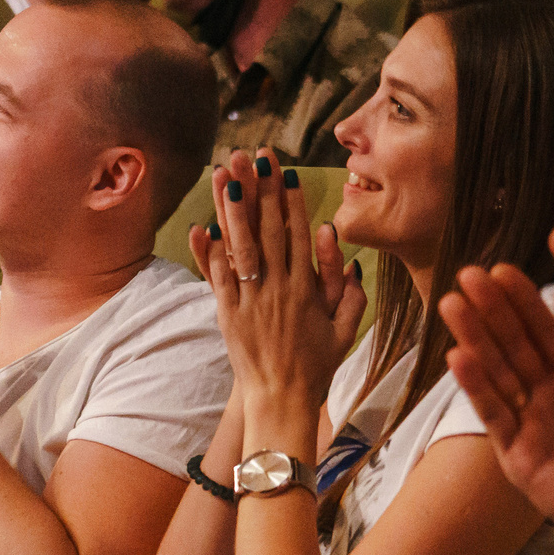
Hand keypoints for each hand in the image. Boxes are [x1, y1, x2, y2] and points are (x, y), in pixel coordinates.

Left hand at [189, 150, 363, 407]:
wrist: (282, 398)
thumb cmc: (316, 364)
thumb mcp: (346, 328)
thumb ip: (350, 290)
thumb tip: (342, 251)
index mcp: (306, 288)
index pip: (297, 233)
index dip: (290, 199)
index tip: (285, 169)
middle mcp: (277, 288)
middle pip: (267, 229)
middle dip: (260, 190)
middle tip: (252, 156)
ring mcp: (250, 300)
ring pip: (240, 247)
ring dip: (232, 209)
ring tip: (226, 176)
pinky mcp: (227, 313)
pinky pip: (217, 278)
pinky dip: (209, 252)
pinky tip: (203, 225)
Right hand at [441, 262, 553, 554]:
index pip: (551, 331)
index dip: (527, 300)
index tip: (505, 267)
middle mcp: (550, 397)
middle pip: (516, 344)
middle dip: (491, 309)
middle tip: (468, 273)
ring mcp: (530, 425)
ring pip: (498, 372)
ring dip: (473, 337)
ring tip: (450, 303)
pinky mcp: (516, 455)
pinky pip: (496, 415)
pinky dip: (476, 386)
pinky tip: (456, 357)